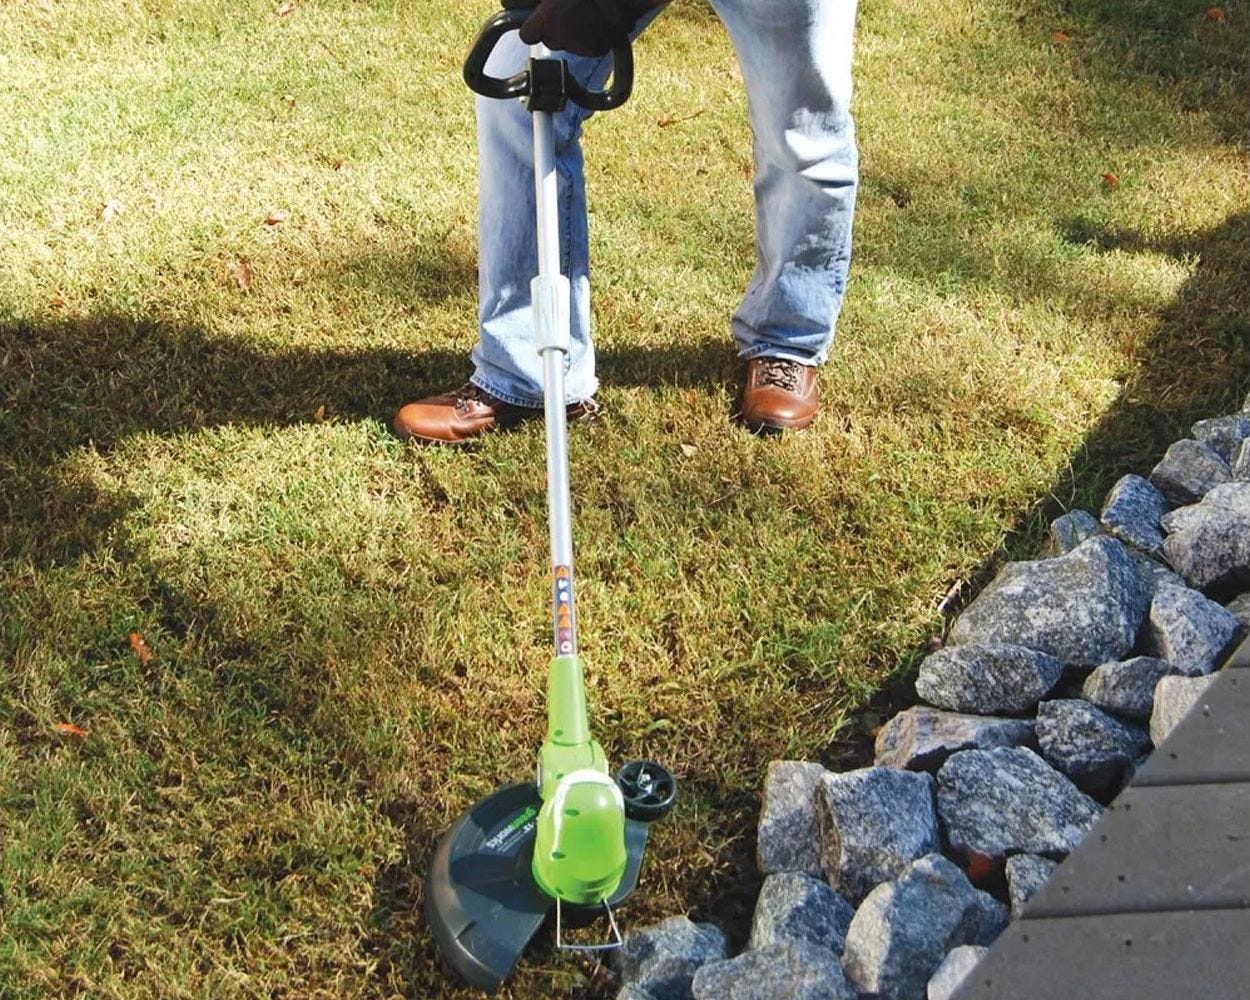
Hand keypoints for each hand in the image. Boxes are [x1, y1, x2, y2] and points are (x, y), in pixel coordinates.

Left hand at [517, 0, 652, 57]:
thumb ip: (526, 1)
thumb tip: (507, 3)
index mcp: (548, 19)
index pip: (526, 35)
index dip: (531, 26)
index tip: (534, 19)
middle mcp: (562, 37)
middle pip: (548, 41)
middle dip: (553, 28)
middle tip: (566, 9)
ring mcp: (581, 46)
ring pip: (567, 44)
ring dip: (571, 32)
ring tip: (585, 12)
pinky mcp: (597, 50)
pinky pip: (586, 47)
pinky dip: (589, 37)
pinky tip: (597, 20)